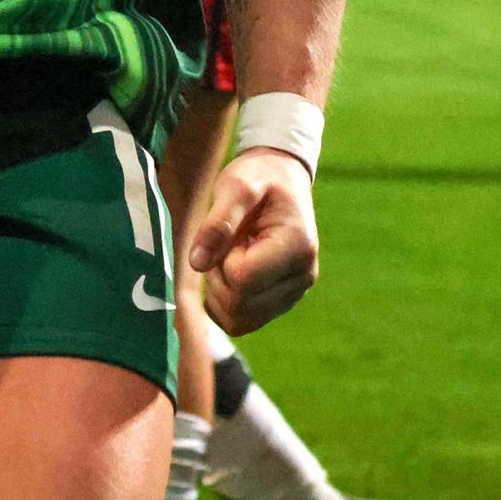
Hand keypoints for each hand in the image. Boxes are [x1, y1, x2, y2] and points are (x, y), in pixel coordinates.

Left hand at [187, 146, 319, 335]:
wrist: (281, 177)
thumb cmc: (258, 177)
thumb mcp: (235, 186)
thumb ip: (217, 224)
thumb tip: (196, 264)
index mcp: (297, 247)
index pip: (242, 279)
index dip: (223, 259)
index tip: (231, 233)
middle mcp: (303, 276)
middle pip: (240, 305)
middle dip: (219, 277)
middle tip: (225, 244)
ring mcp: (295, 293)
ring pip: (239, 320)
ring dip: (221, 292)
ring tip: (230, 255)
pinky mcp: (282, 302)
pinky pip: (243, 322)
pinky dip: (227, 303)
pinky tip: (232, 271)